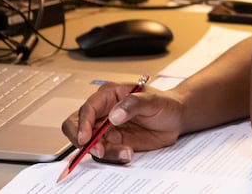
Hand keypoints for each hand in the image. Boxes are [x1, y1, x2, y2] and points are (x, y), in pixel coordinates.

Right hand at [62, 81, 184, 163]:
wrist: (175, 118)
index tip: (86, 138)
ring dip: (104, 151)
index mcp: (109, 95)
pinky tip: (127, 153)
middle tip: (98, 149)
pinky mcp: (113, 142)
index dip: (83, 123)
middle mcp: (104, 111)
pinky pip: (104, 152)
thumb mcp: (152, 100)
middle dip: (82, 140)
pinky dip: (113, 156)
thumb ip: (133, 104)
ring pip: (90, 143)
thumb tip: (114, 115)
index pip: (88, 108)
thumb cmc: (164, 103)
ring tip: (125, 152)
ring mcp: (106, 128)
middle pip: (76, 125)